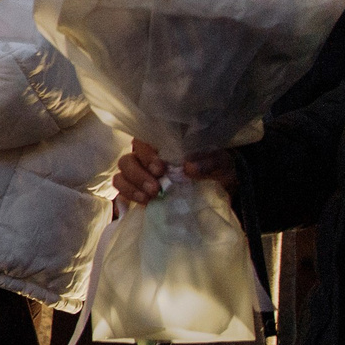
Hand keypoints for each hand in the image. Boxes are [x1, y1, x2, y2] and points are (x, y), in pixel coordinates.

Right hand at [113, 138, 234, 205]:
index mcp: (163, 144)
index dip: (146, 155)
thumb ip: (209, 162)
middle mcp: (147, 157)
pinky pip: (121, 190)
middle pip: (128, 160)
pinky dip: (128, 195)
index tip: (160, 168)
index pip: (142, 142)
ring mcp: (140, 174)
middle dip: (138, 174)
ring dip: (132, 186)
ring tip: (150, 197)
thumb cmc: (219, 170)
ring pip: (122, 174)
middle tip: (156, 188)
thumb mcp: (222, 163)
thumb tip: (189, 167)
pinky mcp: (139, 190)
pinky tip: (144, 202)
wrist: (222, 191)